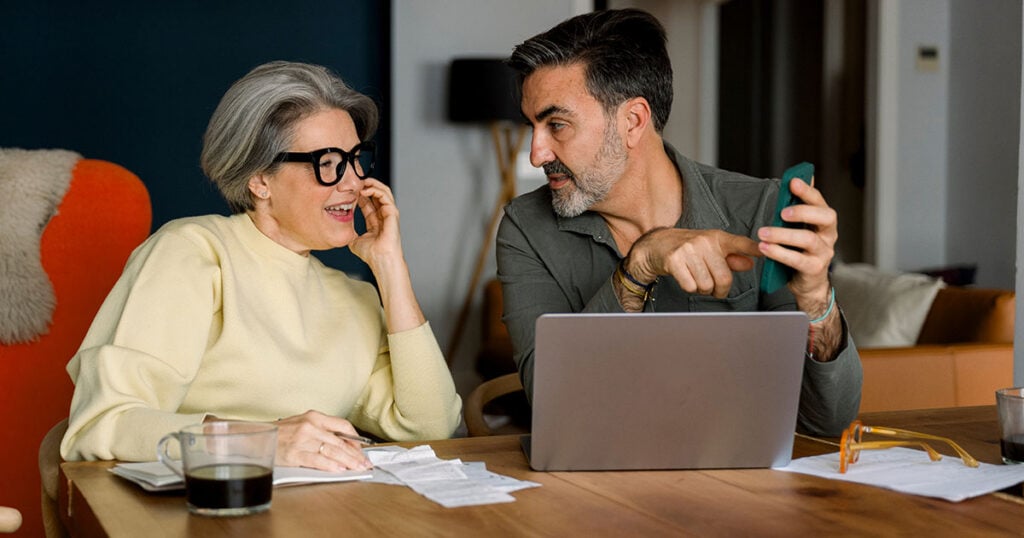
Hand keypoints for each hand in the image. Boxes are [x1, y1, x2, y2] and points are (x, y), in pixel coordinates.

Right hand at [273, 410, 371, 471]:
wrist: (257, 438)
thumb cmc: (280, 433)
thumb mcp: (303, 424)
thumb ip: (321, 430)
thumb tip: (342, 444)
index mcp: (314, 416)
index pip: (342, 425)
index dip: (355, 439)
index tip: (361, 449)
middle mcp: (310, 426)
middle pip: (340, 441)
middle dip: (355, 454)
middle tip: (364, 463)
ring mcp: (302, 439)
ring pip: (332, 451)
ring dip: (347, 461)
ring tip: (356, 468)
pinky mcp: (294, 453)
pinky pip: (317, 460)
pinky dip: (330, 465)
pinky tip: (338, 469)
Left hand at [348, 178, 402, 268]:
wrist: (380, 260)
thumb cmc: (371, 254)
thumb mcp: (355, 241)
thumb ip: (350, 234)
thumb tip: (341, 231)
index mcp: (376, 222)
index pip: (369, 203)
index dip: (360, 194)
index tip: (350, 190)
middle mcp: (384, 216)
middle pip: (378, 194)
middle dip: (367, 186)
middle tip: (356, 181)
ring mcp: (389, 214)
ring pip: (384, 192)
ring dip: (373, 185)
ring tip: (362, 182)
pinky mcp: (392, 213)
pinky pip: (385, 196)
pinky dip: (376, 190)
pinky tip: (365, 191)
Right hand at [627, 228, 760, 298]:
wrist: (656, 245)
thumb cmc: (688, 248)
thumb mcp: (711, 249)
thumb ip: (731, 257)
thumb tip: (750, 263)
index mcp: (717, 238)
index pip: (742, 243)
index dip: (755, 248)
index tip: (767, 249)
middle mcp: (704, 242)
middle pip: (724, 278)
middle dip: (719, 289)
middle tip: (712, 286)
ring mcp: (689, 250)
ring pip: (707, 285)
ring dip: (702, 289)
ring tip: (695, 278)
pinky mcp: (674, 260)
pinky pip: (690, 286)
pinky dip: (689, 288)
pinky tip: (685, 278)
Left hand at [756, 177, 835, 304]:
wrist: (808, 282)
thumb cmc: (802, 251)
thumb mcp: (800, 227)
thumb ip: (798, 206)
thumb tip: (798, 179)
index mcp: (825, 222)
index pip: (820, 202)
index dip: (808, 191)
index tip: (793, 182)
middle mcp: (828, 235)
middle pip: (825, 217)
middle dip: (803, 211)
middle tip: (782, 213)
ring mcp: (824, 253)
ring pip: (808, 239)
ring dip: (783, 234)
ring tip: (763, 233)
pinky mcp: (814, 268)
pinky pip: (797, 260)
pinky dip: (779, 253)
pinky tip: (765, 248)